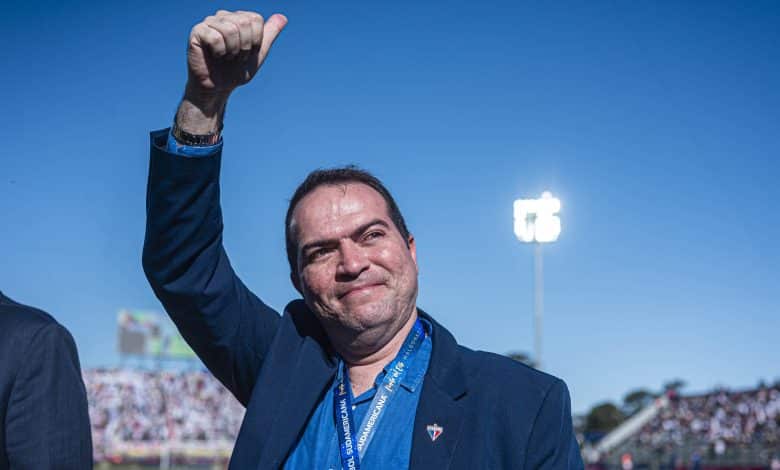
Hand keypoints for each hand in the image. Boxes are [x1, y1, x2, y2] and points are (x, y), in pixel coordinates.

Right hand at [178, 10, 286, 131]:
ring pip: (230, 29)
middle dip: (245, 46)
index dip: (255, 40)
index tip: (247, 52)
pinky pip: (215, 37)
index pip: (255, 19)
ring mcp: (209, 22)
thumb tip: (282, 17)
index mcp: (238, 18)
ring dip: (232, 50)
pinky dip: (220, 52)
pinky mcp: (197, 32)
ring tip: (226, 57)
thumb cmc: (235, 70)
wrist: (218, 88)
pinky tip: (215, 56)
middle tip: (236, 56)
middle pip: (244, 22)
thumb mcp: (258, 53)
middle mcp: (223, 16)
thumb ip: (269, 34)